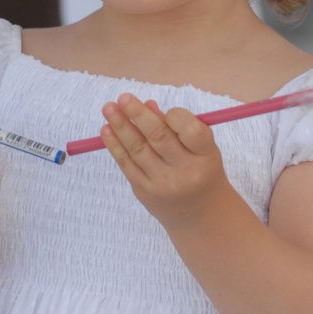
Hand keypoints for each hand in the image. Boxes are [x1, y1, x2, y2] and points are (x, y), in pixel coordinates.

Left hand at [100, 93, 229, 229]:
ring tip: (108, 108)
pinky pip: (127, 164)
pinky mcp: (144, 191)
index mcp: (206, 156)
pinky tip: (106, 130)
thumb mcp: (201, 150)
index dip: (174, 115)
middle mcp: (185, 171)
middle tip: (123, 98)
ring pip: (138, 149)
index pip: (190, 130)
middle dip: (138, 115)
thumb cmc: (201, 171)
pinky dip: (115, 145)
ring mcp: (163, 183)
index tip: (162, 107)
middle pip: (159, 138)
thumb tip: (148, 105)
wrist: (199, 215)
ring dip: (120, 126)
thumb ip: (178, 128)